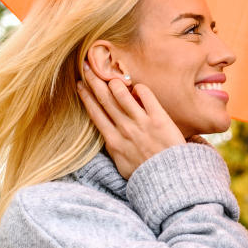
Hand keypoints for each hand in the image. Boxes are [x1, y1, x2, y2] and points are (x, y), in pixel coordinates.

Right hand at [77, 62, 184, 178]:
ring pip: (121, 95)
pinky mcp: (159, 119)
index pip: (95, 113)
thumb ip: (114, 148)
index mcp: (113, 141)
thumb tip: (108, 136)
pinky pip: (146, 96)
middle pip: (105, 100)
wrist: (168, 179)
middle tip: (87, 67)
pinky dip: (139, 88)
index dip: (86, 97)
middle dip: (94, 82)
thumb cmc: (146, 174)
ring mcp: (141, 123)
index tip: (79, 84)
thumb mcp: (122, 165)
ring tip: (111, 74)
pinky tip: (137, 85)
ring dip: (115, 82)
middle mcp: (124, 129)